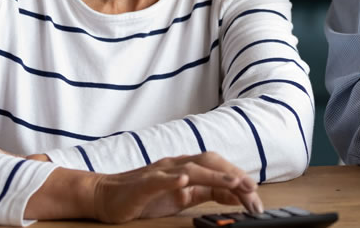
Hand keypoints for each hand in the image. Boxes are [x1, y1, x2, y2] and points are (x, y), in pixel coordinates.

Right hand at [91, 152, 261, 222]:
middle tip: (253, 190)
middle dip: (233, 175)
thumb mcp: (180, 197)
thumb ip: (205, 192)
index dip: (238, 178)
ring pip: (190, 168)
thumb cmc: (143, 197)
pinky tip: (185, 181)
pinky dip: (173, 179)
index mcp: (185, 169)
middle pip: (209, 162)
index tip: (255, 194)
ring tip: (234, 182)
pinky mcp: (142, 184)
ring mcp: (159, 173)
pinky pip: (159, 180)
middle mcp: (175, 166)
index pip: (217, 168)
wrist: (104, 196)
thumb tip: (233, 195)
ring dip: (214, 174)